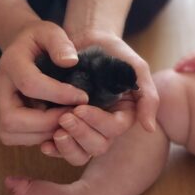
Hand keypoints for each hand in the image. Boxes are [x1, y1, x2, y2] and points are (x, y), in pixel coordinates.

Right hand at [0, 20, 89, 151]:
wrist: (22, 45)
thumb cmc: (39, 39)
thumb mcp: (50, 30)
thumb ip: (60, 43)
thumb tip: (70, 62)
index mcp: (11, 62)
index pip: (29, 84)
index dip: (58, 94)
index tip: (83, 97)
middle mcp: (0, 86)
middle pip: (12, 118)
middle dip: (47, 122)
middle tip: (73, 116)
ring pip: (10, 132)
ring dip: (42, 133)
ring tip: (66, 121)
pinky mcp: (5, 116)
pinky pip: (14, 137)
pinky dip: (37, 137)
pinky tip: (55, 124)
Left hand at [43, 29, 157, 165]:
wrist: (86, 40)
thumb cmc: (113, 52)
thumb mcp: (136, 68)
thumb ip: (148, 96)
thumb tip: (149, 128)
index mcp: (123, 115)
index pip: (114, 129)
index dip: (97, 121)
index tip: (80, 107)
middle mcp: (105, 126)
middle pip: (98, 146)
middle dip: (81, 133)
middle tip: (65, 116)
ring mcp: (86, 128)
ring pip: (81, 153)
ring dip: (68, 146)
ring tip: (56, 131)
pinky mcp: (67, 128)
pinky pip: (62, 150)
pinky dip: (54, 150)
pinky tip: (45, 143)